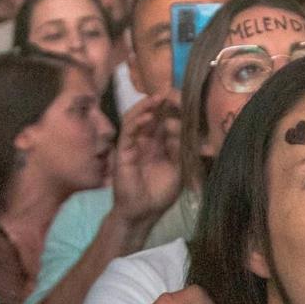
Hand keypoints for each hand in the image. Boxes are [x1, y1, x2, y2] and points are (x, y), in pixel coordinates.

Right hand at [110, 94, 181, 224]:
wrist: (144, 212)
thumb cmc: (160, 192)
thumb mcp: (177, 167)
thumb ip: (178, 147)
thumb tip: (181, 124)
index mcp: (158, 143)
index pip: (163, 119)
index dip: (170, 108)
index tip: (181, 96)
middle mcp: (144, 140)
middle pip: (149, 115)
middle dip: (159, 102)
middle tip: (169, 91)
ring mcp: (132, 144)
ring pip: (135, 119)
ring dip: (145, 108)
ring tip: (158, 99)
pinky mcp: (123, 152)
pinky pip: (128, 133)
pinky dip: (137, 123)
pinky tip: (148, 118)